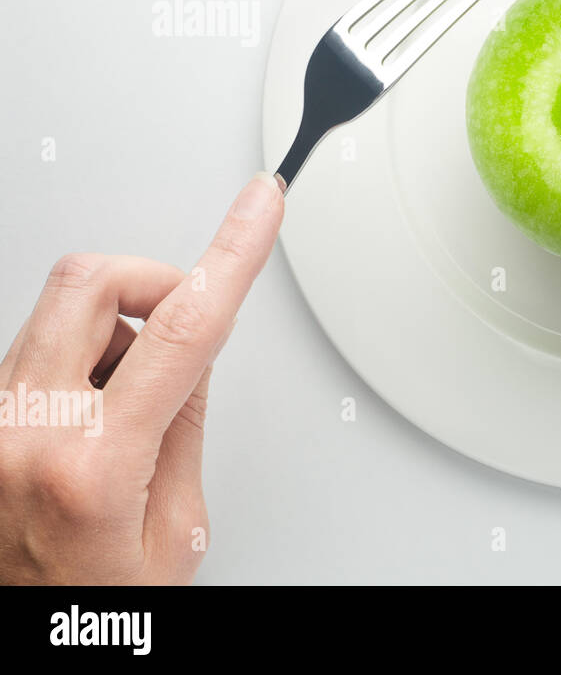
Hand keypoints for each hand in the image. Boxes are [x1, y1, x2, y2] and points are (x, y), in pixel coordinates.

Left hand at [0, 173, 283, 583]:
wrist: (22, 640)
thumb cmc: (92, 607)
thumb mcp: (175, 534)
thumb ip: (183, 430)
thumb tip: (187, 358)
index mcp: (90, 467)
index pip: (183, 330)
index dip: (232, 254)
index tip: (259, 207)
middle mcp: (20, 433)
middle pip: (90, 282)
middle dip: (152, 281)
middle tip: (181, 318)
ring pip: (58, 309)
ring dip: (114, 331)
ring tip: (127, 405)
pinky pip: (33, 348)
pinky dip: (79, 361)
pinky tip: (90, 418)